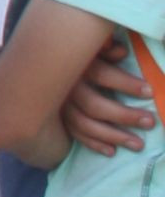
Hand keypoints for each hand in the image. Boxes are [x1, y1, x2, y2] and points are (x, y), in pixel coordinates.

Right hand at [61, 38, 158, 158]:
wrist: (47, 59)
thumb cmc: (78, 52)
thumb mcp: (92, 46)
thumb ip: (106, 48)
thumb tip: (121, 52)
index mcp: (75, 65)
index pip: (102, 75)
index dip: (126, 83)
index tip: (149, 91)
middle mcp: (66, 86)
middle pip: (94, 105)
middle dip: (124, 115)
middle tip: (149, 122)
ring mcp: (60, 104)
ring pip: (85, 125)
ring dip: (113, 136)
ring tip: (138, 144)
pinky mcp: (58, 117)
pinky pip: (75, 134)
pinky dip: (93, 144)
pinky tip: (112, 151)